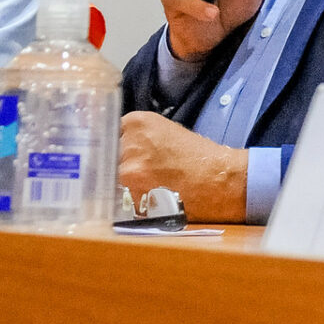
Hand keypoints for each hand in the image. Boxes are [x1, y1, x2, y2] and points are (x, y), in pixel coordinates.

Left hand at [119, 112, 247, 222]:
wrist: (219, 180)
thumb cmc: (199, 156)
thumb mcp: (166, 132)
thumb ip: (139, 136)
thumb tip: (120, 146)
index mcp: (138, 122)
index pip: (108, 131)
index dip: (111, 143)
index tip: (112, 151)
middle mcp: (128, 144)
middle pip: (105, 155)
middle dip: (113, 164)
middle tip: (131, 172)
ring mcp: (128, 171)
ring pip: (111, 179)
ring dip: (120, 184)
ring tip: (142, 187)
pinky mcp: (132, 196)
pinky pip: (120, 199)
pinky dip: (129, 201)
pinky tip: (146, 199)